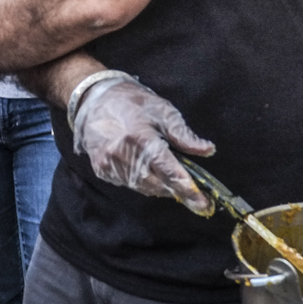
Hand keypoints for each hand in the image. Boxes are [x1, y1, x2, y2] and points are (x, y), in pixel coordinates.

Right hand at [72, 77, 216, 215]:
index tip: (203, 204)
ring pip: (144, 188)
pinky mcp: (101, 170)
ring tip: (165, 173)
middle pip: (158, 186)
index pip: (170, 172)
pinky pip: (128, 184)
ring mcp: (110, 165)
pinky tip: (144, 167)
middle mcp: (123, 155)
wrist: (94, 99)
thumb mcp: (163, 111)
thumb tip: (208, 150)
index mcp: (142, 139)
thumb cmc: (132, 102)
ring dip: (159, 186)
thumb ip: (184, 135)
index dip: (188, 190)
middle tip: (190, 190)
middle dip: (176, 189)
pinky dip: (142, 181)